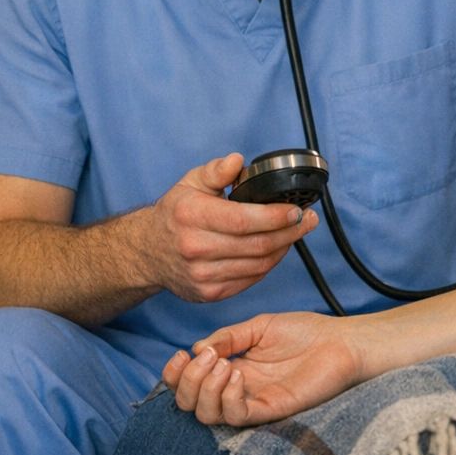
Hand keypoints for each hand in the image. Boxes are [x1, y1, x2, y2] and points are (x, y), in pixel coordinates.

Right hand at [145, 153, 319, 302]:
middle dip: (290, 232)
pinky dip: (268, 264)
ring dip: (283, 248)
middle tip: (309, 220)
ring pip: (258, 265)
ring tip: (296, 232)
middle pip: (256, 245)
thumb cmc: (175, 213)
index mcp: (192, 216)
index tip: (297, 210)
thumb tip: (237, 161)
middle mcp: (195, 248)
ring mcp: (202, 275)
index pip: (243, 220)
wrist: (147, 252)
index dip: (275, 217)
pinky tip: (277, 249)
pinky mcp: (209, 293)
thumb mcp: (190, 183)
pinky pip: (250, 279)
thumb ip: (216, 171)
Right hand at [163, 311, 360, 425]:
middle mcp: (237, 389)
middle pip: (190, 403)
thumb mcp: (259, 326)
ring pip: (208, 415)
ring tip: (224, 364)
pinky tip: (239, 374)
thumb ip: (227, 337)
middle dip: (186, 381)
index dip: (175, 374)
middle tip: (208, 357)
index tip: (181, 353)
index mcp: (230, 369)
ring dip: (205, 389)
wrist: (341, 341)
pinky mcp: (271, 410)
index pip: (189, 383)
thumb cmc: (305, 332)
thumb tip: (197, 349)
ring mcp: (253, 401)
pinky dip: (229, 398)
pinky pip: (238, 417)